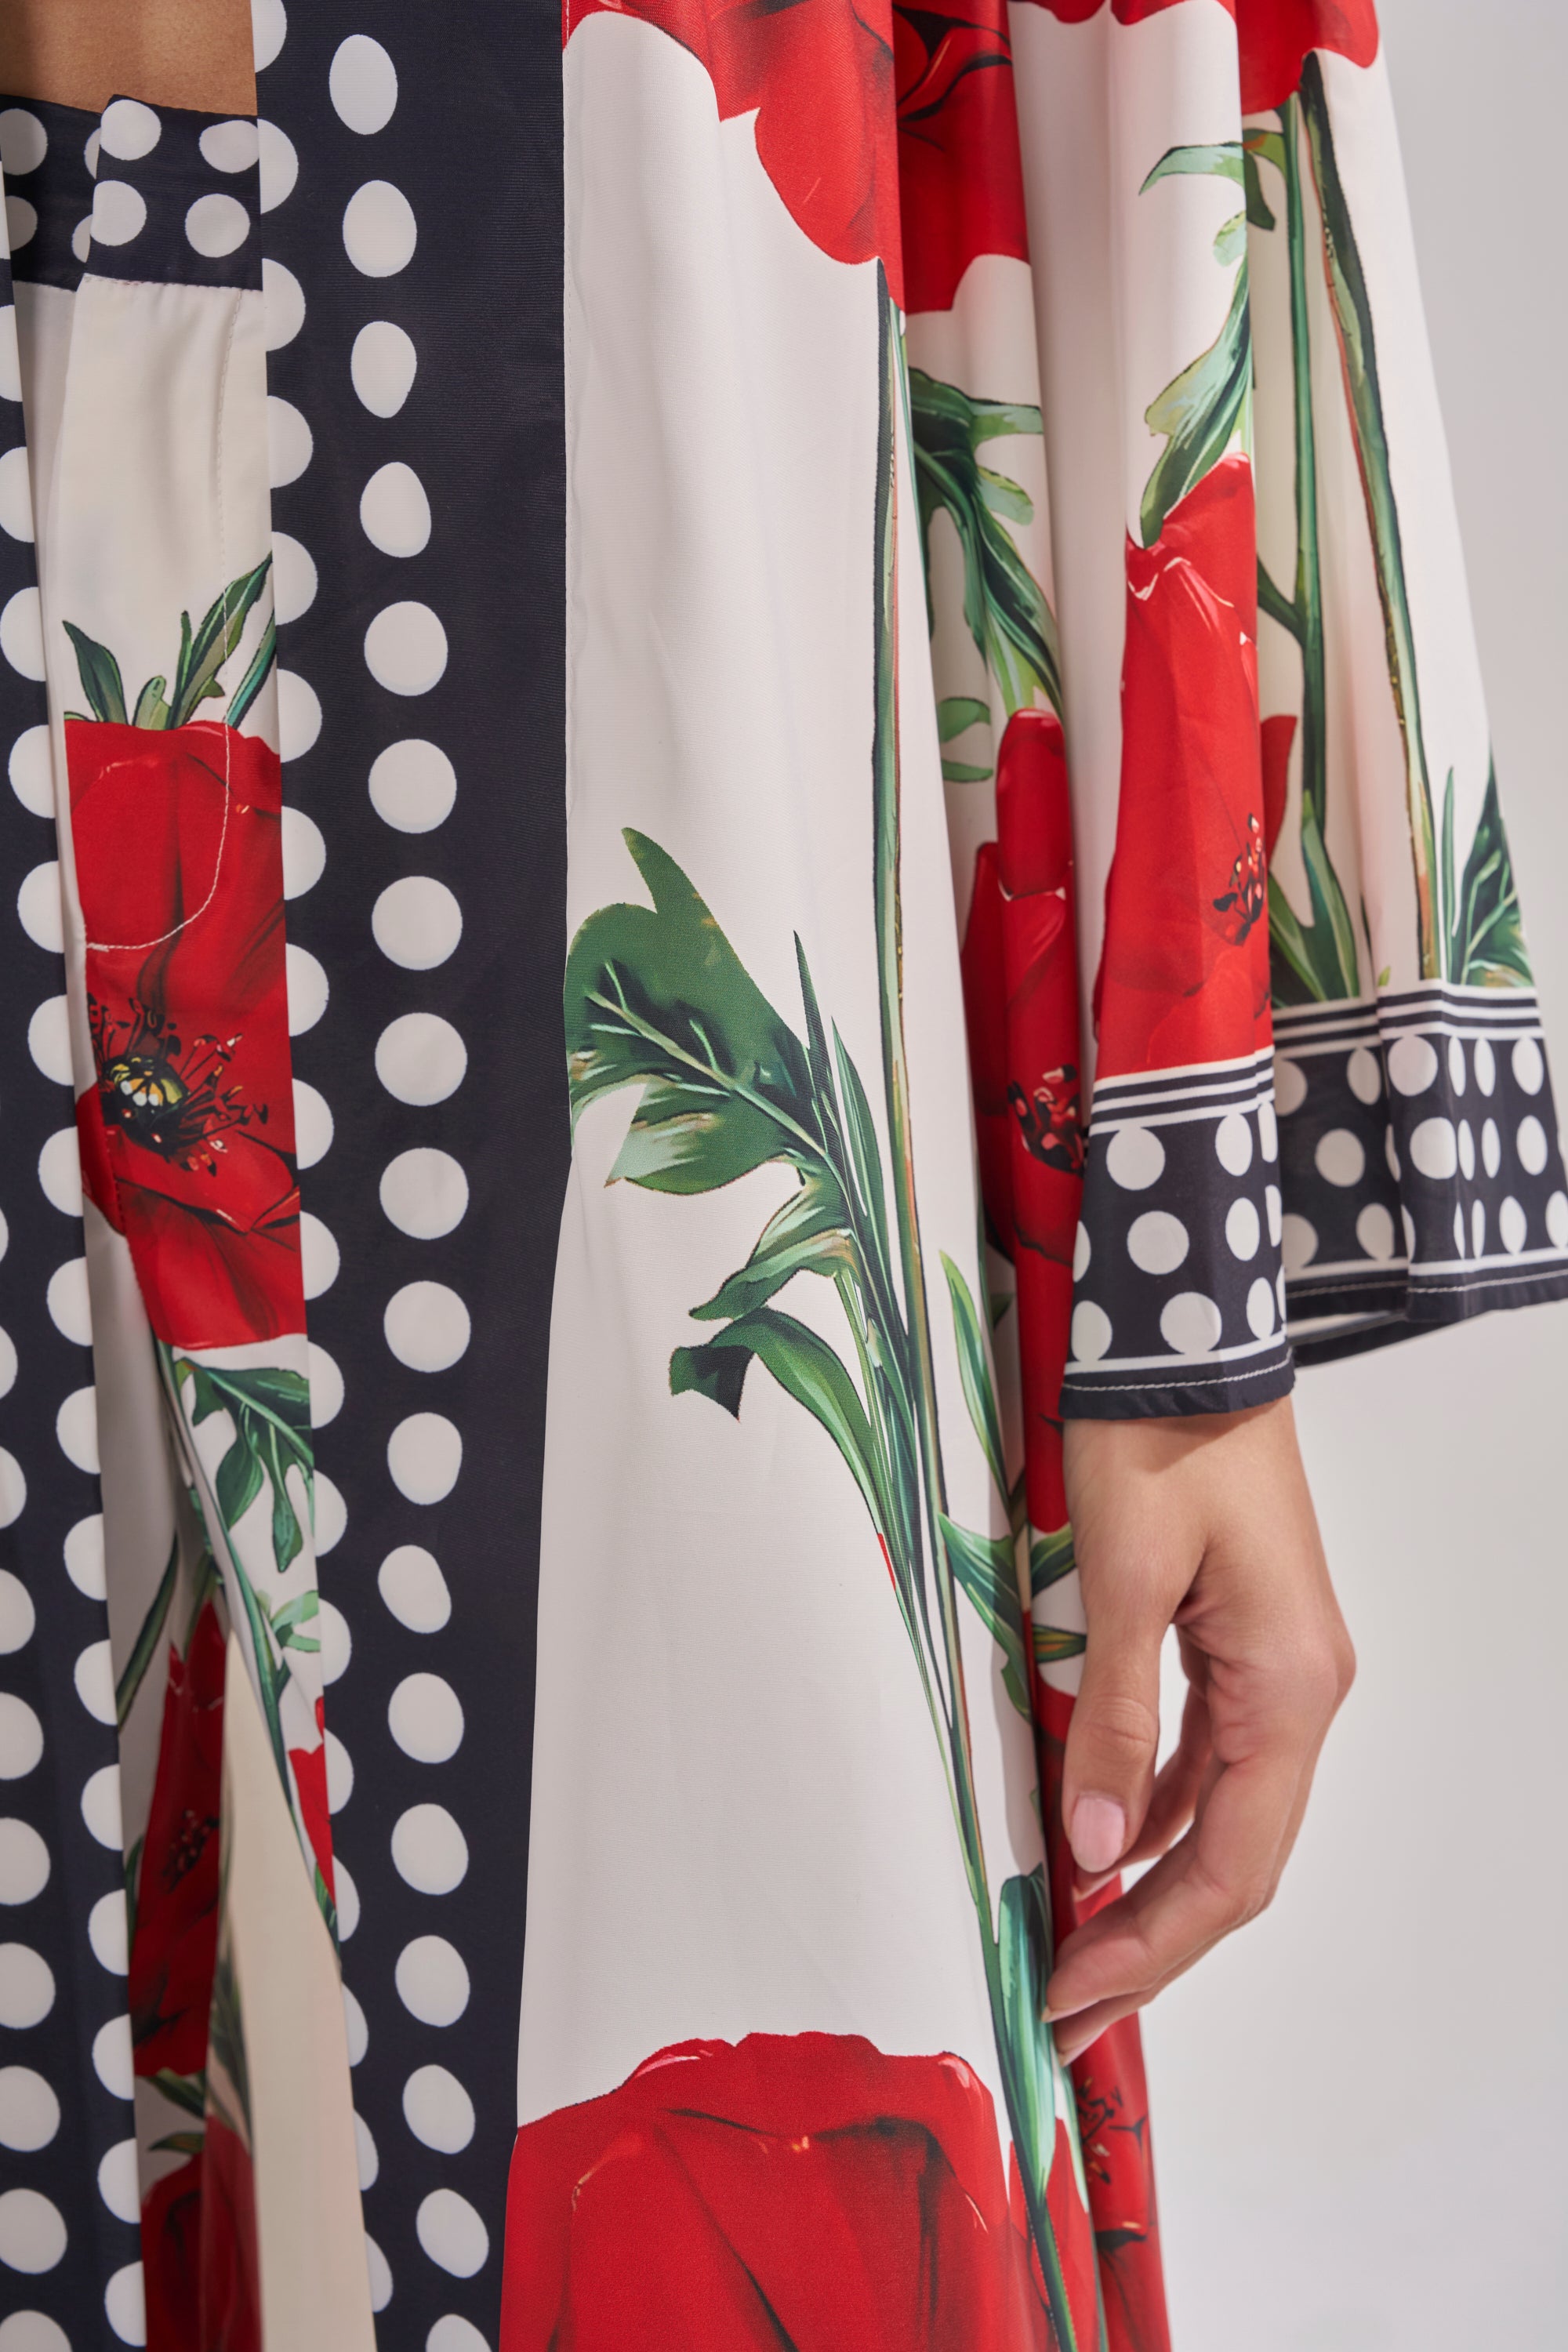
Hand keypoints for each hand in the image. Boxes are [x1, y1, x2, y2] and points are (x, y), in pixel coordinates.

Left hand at [1046, 1397, 1353, 2063]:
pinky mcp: (1244, 1643)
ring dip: (1151, 1886)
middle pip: (1234, 1860)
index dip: (1150, 1945)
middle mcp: (1301, 1692)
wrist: (1188, 1342)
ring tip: (1076, 1946)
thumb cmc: (1160, 1437)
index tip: (1073, 1997)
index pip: (1226, 1866)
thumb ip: (1113, 1718)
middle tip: (1067, 2008)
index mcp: (1287, 1688)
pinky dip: (1154, 1811)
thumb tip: (1091, 1845)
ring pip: (1222, 1816)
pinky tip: (1103, 1840)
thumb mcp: (1122, 1579)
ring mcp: (1278, 1669)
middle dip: (1151, 1941)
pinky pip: (1206, 1758)